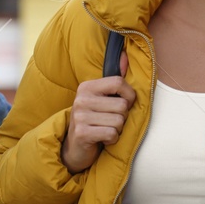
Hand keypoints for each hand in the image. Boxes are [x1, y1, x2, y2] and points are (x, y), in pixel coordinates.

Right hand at [61, 50, 134, 173]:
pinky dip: (112, 140)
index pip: (119, 82)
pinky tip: (102, 139)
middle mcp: (81, 99)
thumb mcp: (102, 99)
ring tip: (105, 130)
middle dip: (123, 118)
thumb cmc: (94, 121)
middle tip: (110, 122)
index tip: (125, 105)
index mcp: (87, 87)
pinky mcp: (81, 133)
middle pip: (122, 106)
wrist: (75, 148)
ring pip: (119, 121)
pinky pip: (111, 134)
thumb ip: (115, 80)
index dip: (129, 96)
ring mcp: (79, 116)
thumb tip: (125, 55)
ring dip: (117, 130)